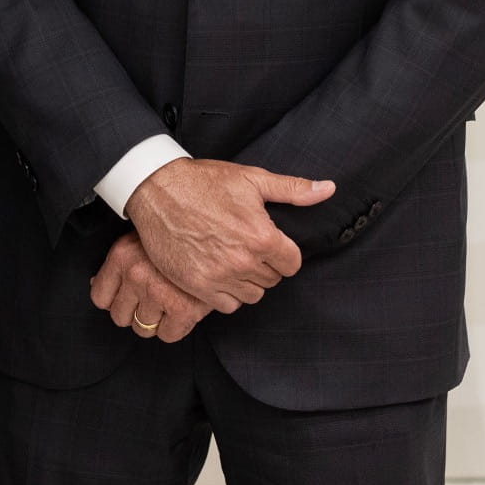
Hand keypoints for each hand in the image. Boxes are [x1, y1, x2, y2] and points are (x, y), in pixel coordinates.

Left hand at [90, 231, 208, 342]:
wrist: (215, 236)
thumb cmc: (177, 237)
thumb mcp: (140, 239)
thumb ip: (119, 263)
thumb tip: (96, 283)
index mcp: (122, 256)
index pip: (100, 297)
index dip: (113, 300)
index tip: (123, 298)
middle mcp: (136, 275)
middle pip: (119, 317)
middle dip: (134, 312)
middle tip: (150, 300)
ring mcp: (158, 293)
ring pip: (142, 328)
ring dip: (155, 320)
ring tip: (168, 301)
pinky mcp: (182, 309)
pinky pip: (168, 335)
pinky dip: (175, 327)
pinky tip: (181, 308)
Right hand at [126, 158, 334, 312]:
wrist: (156, 188)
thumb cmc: (204, 182)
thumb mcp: (251, 179)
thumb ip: (293, 189)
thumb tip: (328, 190)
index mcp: (261, 236)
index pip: (292, 264)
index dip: (282, 251)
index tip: (267, 240)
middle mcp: (243, 261)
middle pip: (272, 280)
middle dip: (264, 264)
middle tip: (244, 244)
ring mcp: (219, 276)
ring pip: (253, 295)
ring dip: (247, 280)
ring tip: (231, 257)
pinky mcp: (198, 286)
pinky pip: (228, 305)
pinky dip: (227, 293)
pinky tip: (218, 271)